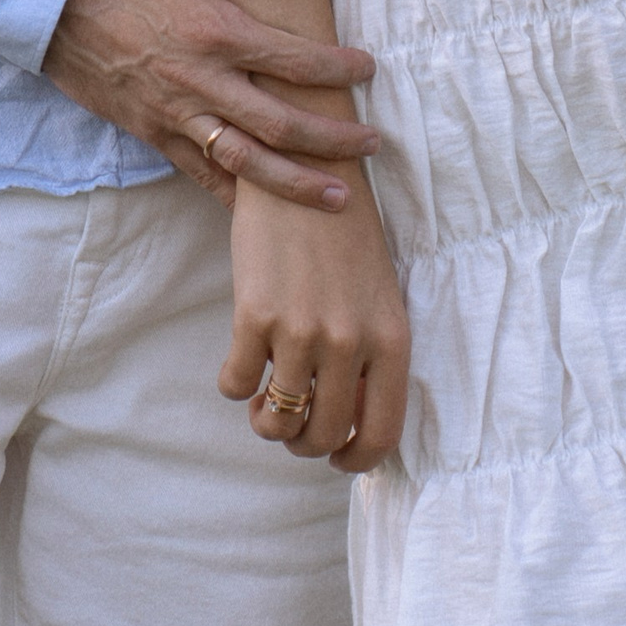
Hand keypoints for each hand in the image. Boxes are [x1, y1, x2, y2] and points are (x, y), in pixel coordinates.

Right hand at [44, 0, 382, 211]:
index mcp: (214, 30)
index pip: (293, 59)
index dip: (338, 68)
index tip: (368, 69)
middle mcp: (200, 81)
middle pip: (281, 126)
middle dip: (333, 141)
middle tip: (372, 146)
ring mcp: (173, 113)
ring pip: (245, 163)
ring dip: (294, 185)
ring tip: (337, 199)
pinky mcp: (149, 130)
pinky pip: (198, 172)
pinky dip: (233, 194)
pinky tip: (261, 208)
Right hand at [224, 177, 409, 470]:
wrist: (304, 163)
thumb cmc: (344, 229)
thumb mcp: (378, 292)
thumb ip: (371, 353)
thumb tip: (347, 419)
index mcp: (392, 338)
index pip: (381, 435)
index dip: (356, 461)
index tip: (337, 458)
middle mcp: (350, 342)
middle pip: (322, 436)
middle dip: (303, 443)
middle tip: (293, 423)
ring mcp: (301, 330)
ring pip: (276, 421)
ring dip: (267, 421)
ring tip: (266, 400)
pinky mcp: (255, 313)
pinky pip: (236, 385)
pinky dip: (234, 385)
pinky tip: (241, 363)